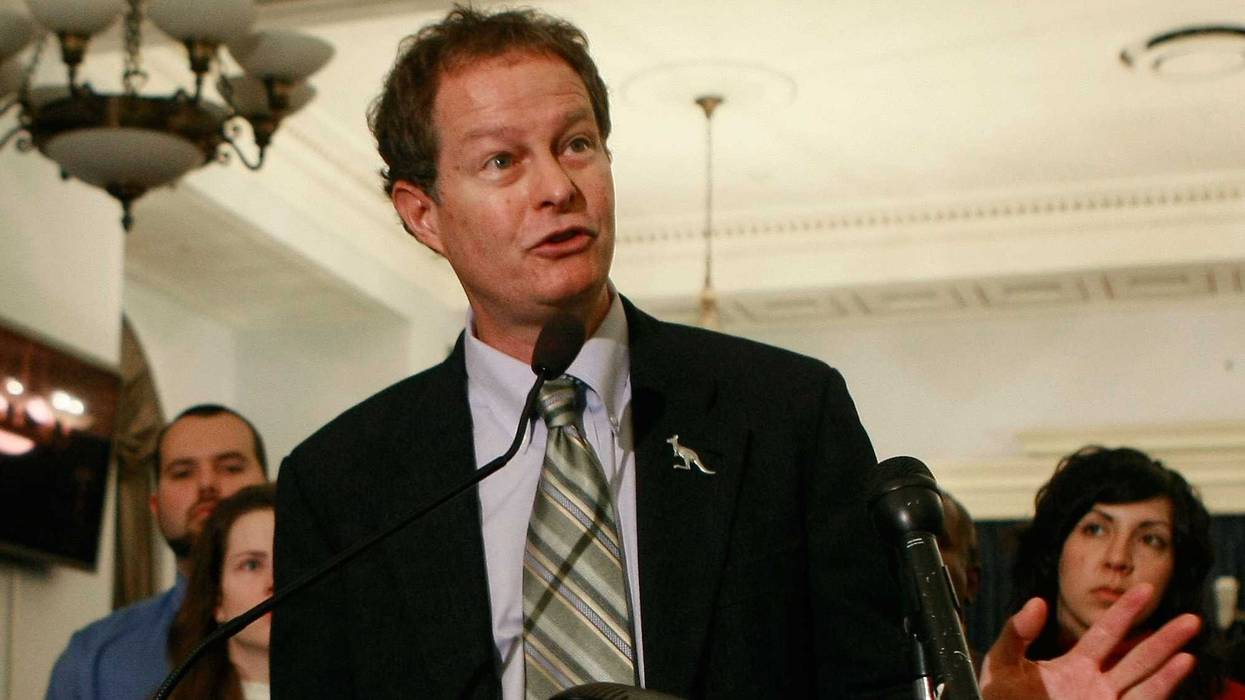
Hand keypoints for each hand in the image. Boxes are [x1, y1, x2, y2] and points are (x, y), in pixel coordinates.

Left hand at [980, 583, 1199, 699]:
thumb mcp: (1001, 665)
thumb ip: (1016, 634)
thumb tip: (1037, 602)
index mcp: (1075, 666)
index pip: (1106, 633)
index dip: (1125, 611)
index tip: (1144, 589)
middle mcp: (1097, 684)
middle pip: (1137, 657)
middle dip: (1163, 639)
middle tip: (1192, 619)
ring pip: (1145, 682)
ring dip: (1168, 664)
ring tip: (1189, 646)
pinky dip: (1161, 687)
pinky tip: (1178, 668)